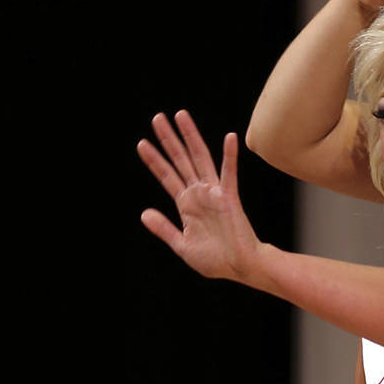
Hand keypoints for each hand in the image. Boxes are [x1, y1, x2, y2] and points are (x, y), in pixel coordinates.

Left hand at [138, 111, 257, 280]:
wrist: (242, 268)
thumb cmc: (217, 260)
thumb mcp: (183, 246)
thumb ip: (164, 229)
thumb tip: (144, 213)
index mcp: (187, 205)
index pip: (167, 176)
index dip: (154, 161)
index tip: (141, 143)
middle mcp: (199, 194)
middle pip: (180, 160)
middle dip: (168, 139)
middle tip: (157, 118)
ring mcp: (214, 194)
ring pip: (200, 159)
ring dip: (190, 137)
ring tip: (180, 116)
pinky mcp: (229, 199)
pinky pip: (229, 174)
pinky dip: (229, 156)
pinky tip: (229, 138)